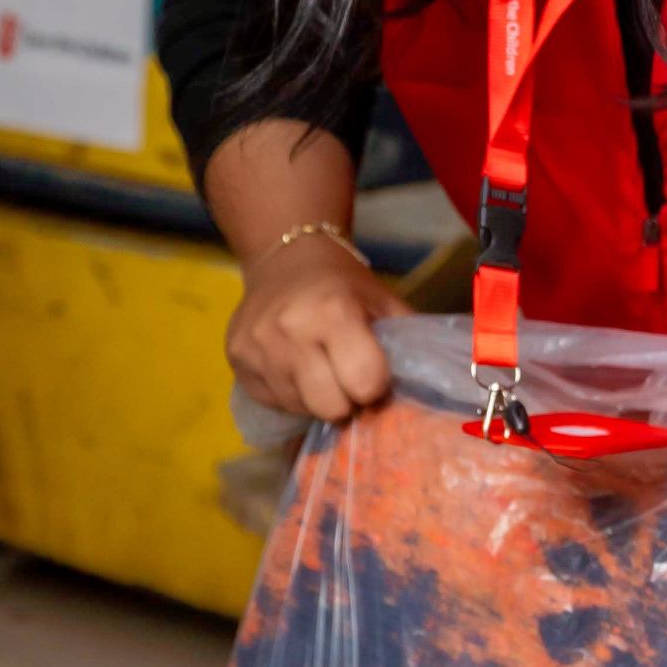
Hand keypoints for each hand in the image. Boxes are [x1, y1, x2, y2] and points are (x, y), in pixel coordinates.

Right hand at [226, 230, 403, 422]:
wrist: (285, 258)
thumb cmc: (344, 285)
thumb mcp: (383, 303)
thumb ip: (408, 344)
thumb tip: (430, 391)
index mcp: (332, 311)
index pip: (364, 383)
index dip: (375, 385)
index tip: (374, 373)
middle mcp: (289, 330)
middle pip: (330, 407)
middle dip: (346, 400)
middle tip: (347, 378)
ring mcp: (257, 346)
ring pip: (300, 408)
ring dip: (316, 397)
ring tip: (320, 368)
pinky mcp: (236, 358)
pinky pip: (274, 401)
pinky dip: (289, 392)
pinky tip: (294, 366)